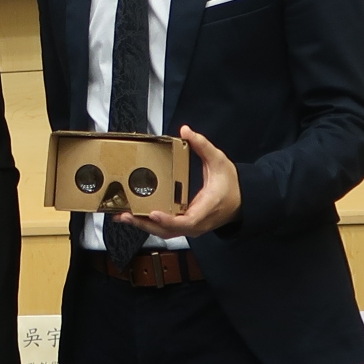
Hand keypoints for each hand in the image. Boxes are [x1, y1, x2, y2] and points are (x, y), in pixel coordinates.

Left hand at [117, 125, 240, 239]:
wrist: (241, 202)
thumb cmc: (230, 183)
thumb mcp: (219, 161)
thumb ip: (202, 145)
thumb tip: (185, 130)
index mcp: (207, 208)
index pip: (188, 221)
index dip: (169, 219)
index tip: (154, 213)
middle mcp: (197, 223)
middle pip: (169, 230)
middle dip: (145, 224)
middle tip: (125, 215)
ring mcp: (191, 228)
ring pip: (164, 232)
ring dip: (143, 226)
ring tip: (122, 216)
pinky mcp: (185, 227)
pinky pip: (166, 229)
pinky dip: (150, 224)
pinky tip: (134, 217)